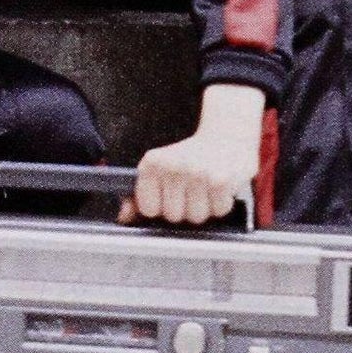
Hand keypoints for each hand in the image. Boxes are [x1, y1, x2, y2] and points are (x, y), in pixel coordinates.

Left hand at [120, 83, 263, 226]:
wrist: (228, 135)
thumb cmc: (192, 157)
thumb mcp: (160, 169)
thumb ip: (140, 195)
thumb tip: (124, 216)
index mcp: (152, 163)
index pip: (148, 209)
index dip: (161, 206)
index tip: (170, 193)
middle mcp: (172, 166)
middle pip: (173, 216)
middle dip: (184, 209)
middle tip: (192, 189)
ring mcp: (197, 173)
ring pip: (196, 218)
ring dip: (204, 208)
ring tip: (206, 188)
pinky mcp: (220, 181)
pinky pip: (218, 212)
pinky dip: (222, 204)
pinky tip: (219, 188)